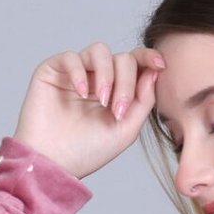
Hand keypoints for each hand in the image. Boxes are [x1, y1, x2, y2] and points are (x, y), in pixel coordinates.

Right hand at [15, 43, 166, 182]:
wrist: (53, 163)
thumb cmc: (87, 152)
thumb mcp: (125, 130)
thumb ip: (144, 101)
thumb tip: (154, 71)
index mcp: (116, 90)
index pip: (135, 64)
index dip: (149, 58)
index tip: (160, 65)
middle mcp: (97, 78)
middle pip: (122, 58)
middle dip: (126, 82)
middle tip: (118, 108)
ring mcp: (76, 72)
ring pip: (100, 50)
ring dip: (107, 74)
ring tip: (103, 101)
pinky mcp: (54, 70)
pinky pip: (72, 56)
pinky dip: (80, 72)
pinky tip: (81, 93)